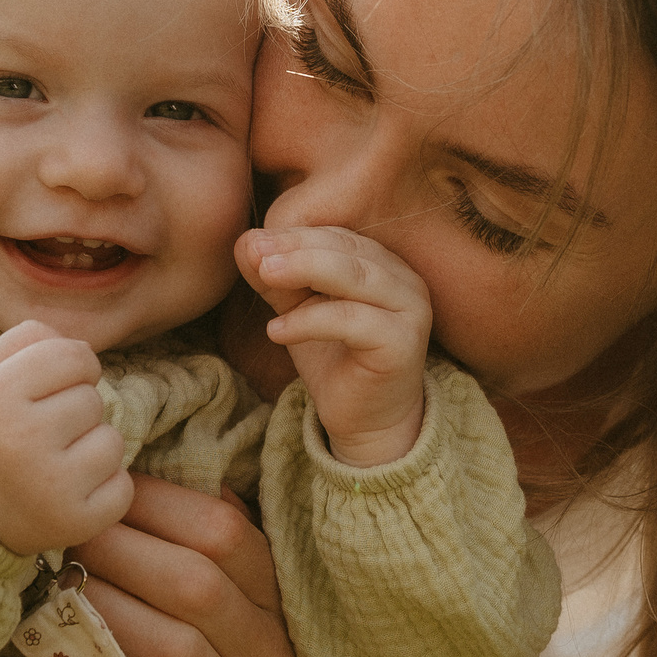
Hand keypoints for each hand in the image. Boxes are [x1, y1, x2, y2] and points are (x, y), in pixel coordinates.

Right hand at [0, 320, 131, 553]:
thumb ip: (24, 343)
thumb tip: (83, 346)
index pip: (74, 355)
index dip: (72, 366)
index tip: (53, 388)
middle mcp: (21, 440)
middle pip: (93, 399)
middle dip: (75, 411)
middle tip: (40, 435)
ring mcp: (51, 486)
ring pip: (112, 441)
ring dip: (92, 448)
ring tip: (54, 463)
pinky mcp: (76, 522)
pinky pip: (122, 486)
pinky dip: (104, 487)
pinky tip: (68, 491)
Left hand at [69, 476, 362, 656]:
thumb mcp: (262, 626)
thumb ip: (229, 562)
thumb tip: (175, 481)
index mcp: (276, 609)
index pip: (228, 535)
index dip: (162, 502)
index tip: (107, 486)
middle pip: (198, 583)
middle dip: (124, 547)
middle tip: (69, 530)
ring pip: (177, 648)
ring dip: (111, 608)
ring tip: (62, 586)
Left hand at [235, 226, 430, 466]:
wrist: (366, 421)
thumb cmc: (335, 360)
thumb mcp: (299, 311)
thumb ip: (278, 280)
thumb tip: (246, 242)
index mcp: (384, 266)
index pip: (338, 237)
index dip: (295, 235)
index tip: (253, 241)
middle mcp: (406, 282)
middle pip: (347, 250)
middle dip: (297, 247)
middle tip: (256, 252)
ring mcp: (410, 311)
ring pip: (355, 277)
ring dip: (305, 270)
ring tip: (265, 274)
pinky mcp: (402, 344)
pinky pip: (353, 321)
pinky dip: (310, 321)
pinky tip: (276, 331)